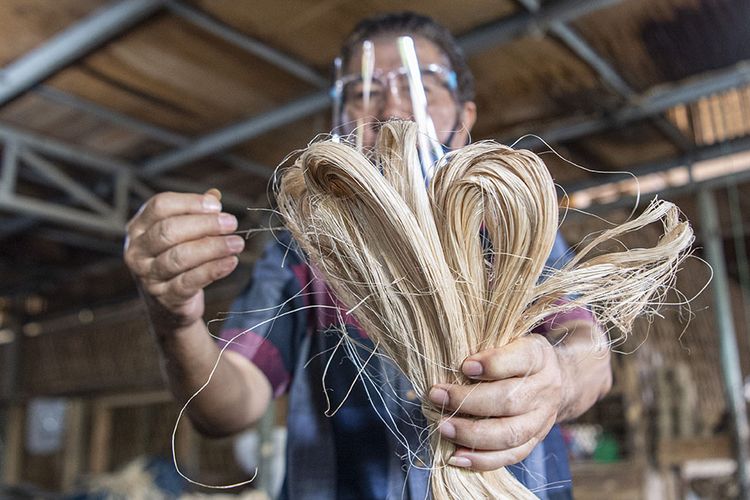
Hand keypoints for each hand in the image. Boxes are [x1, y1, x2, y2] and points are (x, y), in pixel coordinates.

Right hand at [124, 190, 244, 327]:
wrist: (168, 304)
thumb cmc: (176, 259)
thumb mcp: (181, 235)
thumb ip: (194, 214)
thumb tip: (214, 196)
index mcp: (138, 228)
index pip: (160, 206)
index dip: (190, 203)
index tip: (217, 207)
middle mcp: (137, 251)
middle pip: (169, 230)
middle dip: (205, 225)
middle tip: (231, 223)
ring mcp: (148, 276)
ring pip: (180, 256)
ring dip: (213, 247)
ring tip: (237, 243)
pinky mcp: (165, 297)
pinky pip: (190, 281)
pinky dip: (213, 269)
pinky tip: (230, 262)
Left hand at [428, 334, 561, 470]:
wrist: (559, 379)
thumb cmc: (517, 354)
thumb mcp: (509, 338)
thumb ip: (486, 345)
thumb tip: (449, 357)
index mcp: (539, 356)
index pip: (521, 359)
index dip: (493, 364)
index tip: (464, 366)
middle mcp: (545, 388)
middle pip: (509, 400)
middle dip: (468, 401)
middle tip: (437, 396)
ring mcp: (543, 419)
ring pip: (509, 433)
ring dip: (472, 434)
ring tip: (443, 427)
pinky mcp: (535, 441)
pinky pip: (511, 456)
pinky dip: (482, 460)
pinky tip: (456, 456)